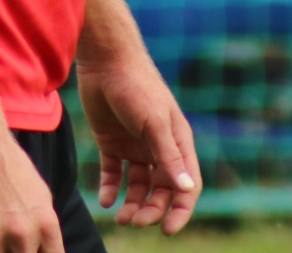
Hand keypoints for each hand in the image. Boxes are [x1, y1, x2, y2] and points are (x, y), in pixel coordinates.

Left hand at [78, 54, 199, 233]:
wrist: (105, 59)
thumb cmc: (136, 86)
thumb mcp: (154, 122)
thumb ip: (168, 156)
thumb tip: (186, 190)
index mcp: (177, 142)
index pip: (186, 185)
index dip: (180, 210)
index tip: (167, 230)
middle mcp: (158, 147)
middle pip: (160, 190)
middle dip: (151, 210)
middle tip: (133, 222)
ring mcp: (134, 145)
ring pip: (138, 185)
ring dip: (132, 203)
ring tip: (119, 218)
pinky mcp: (111, 142)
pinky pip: (113, 173)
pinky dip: (110, 189)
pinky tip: (105, 200)